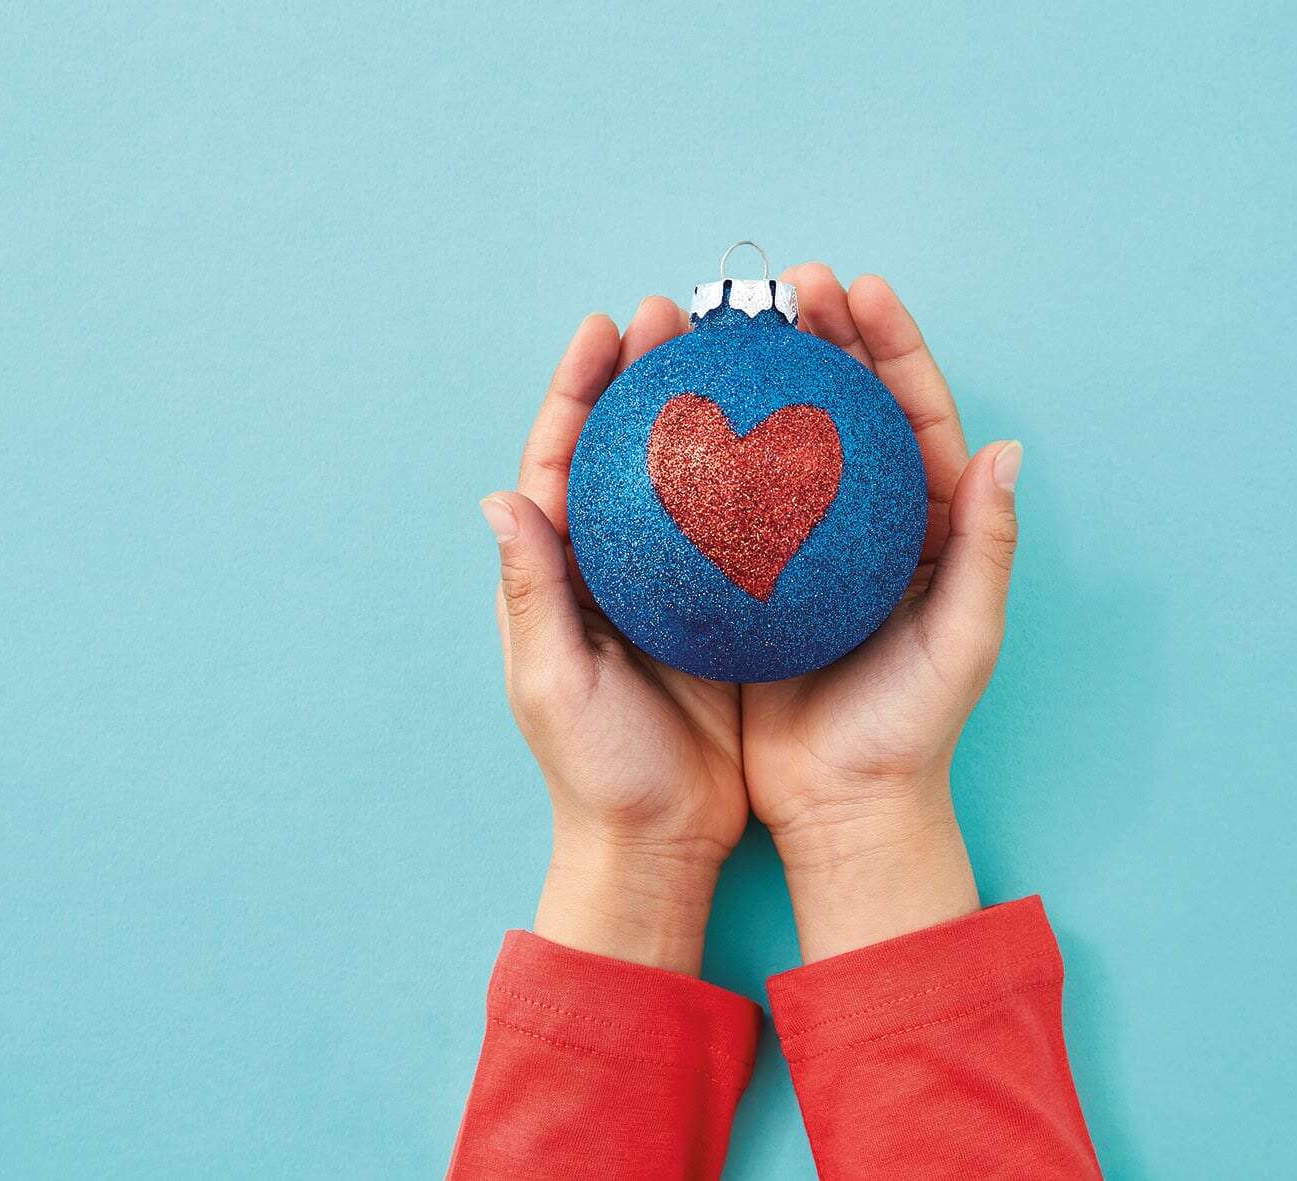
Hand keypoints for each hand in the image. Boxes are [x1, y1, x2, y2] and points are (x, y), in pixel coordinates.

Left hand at [482, 301, 744, 974]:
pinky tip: (795, 435)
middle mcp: (618, 565)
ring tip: (741, 345)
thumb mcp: (553, 685)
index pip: (564, 458)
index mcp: (563, 574)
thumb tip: (501, 498)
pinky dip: (762, 474)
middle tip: (680, 310)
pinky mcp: (730, 610)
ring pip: (693, 474)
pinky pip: (745, 526)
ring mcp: (675, 584)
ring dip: (712, 407)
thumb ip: (531, 593)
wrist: (661, 841)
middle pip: (631, 447)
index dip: (581, 387)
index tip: (607, 325)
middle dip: (649, 373)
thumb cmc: (597, 772)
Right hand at [742, 266, 1022, 961]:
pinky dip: (708, 451)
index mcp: (925, 527)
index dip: (890, 344)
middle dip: (821, 336)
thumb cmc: (912, 730)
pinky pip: (728, 499)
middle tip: (784, 283)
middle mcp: (863, 525)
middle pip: (842, 409)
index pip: (911, 414)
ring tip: (728, 322)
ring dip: (759, 378)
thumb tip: (1006, 450)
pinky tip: (678, 413)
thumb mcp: (964, 640)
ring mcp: (803, 547)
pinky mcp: (751, 578)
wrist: (843, 806)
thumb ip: (987, 546)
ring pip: (780, 441)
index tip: (858, 288)